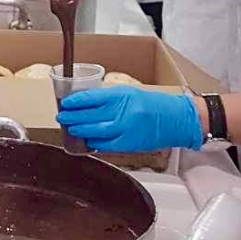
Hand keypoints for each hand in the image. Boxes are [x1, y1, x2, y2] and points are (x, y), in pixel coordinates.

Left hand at [55, 86, 203, 152]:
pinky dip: (95, 143)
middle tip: (62, 117)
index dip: (75, 101)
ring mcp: (126, 128)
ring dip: (80, 130)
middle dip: (72, 117)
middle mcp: (123, 110)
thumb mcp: (130, 94)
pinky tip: (88, 140)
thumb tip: (86, 105)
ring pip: (95, 130)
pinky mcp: (130, 143)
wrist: (177, 119)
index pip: (91, 97)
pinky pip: (106, 144)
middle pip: (89, 115)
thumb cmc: (155, 105)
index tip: (66, 103)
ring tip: (71, 128)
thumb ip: (109, 99)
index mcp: (122, 95)